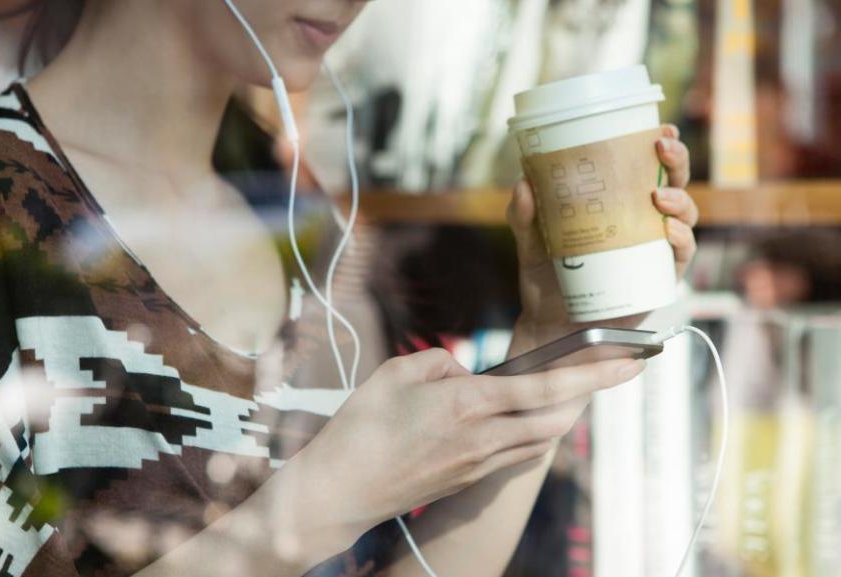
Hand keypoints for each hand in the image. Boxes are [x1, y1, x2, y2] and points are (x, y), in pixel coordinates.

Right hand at [283, 348, 645, 548]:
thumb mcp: (396, 373)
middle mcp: (482, 438)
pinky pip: (514, 452)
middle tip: (605, 370)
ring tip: (564, 391)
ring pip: (539, 438)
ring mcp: (477, 465)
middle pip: (556, 417)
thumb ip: (441, 363)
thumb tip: (464, 372)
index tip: (631, 362)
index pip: (545, 387)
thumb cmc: (360, 427)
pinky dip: (530, 431)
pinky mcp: (467, 481)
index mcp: (467, 404)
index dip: (594, 374)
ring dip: (559, 414)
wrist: (340, 492)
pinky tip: (521, 418)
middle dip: (586, 395)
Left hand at [506, 124, 698, 348]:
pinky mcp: (658, 278)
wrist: (550, 325)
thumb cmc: (546, 279)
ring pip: (684, 217)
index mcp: (619, 206)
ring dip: (680, 201)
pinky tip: (667, 230)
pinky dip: (680, 240)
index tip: (660, 129)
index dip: (660, 147)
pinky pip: (681, 256)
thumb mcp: (530, 242)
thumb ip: (523, 215)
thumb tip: (523, 183)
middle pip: (674, 185)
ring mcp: (654, 250)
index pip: (645, 170)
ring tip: (659, 197)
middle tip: (663, 149)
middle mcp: (643, 224)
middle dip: (676, 163)